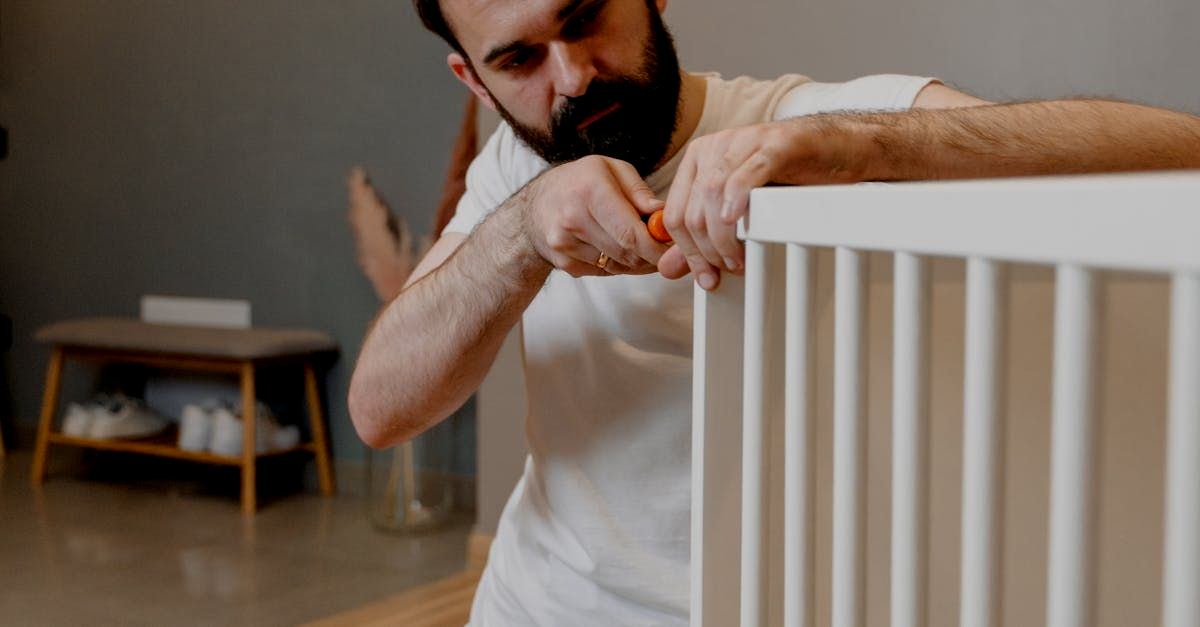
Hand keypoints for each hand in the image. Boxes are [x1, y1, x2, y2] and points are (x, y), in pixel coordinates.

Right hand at [523, 155, 669, 276]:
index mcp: (589, 190)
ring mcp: (565, 245)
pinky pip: (605, 271)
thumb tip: (663, 216)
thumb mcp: (611, 169)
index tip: (674, 248)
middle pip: (627, 253)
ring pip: (618, 265)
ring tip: (642, 245)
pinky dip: (619, 264)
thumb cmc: (579, 182)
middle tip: (665, 248)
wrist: (535, 206)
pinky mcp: (565, 263)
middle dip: (652, 255)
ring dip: (637, 261)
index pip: (631, 233)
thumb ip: (640, 192)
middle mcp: (572, 219)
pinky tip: (618, 248)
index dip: (657, 247)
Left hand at [658, 118, 864, 288]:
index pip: (674, 214)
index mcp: (699, 159)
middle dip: (705, 251)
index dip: (687, 252)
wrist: (838, 148)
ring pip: (712, 197)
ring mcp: (743, 142)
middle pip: (692, 211)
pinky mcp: (774, 145)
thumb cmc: (792, 176)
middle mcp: (714, 147)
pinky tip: (735, 221)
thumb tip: (668, 269)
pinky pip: (745, 175)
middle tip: (727, 270)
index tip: (706, 276)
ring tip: (738, 259)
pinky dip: (735, 201)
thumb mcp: (739, 208)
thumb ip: (702, 237)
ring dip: (723, 238)